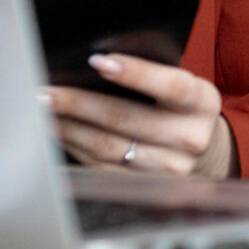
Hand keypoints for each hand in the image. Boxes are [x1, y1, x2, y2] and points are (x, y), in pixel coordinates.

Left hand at [48, 54, 236, 178]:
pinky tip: (59, 131)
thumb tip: (95, 65)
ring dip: (68, 127)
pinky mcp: (144, 187)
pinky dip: (74, 147)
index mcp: (202, 103)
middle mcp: (189, 138)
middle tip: (44, 92)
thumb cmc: (182, 108)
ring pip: (106, 146)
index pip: (171, 85)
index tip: (98, 61)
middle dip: (78, 103)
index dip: (135, 73)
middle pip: (125, 119)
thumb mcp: (182, 86)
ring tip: (43, 111)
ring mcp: (167, 168)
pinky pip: (100, 166)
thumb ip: (152, 75)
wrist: (205, 153)